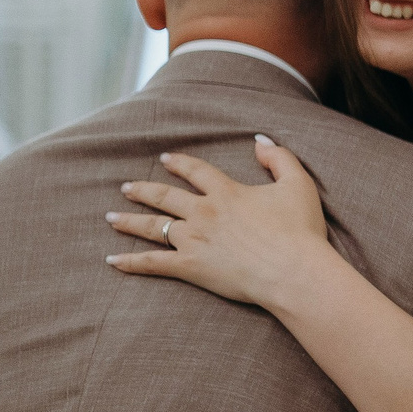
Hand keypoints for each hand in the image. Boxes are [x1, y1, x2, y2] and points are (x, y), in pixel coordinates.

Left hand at [105, 140, 335, 309]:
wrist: (293, 271)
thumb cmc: (300, 230)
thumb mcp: (298, 184)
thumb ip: (279, 158)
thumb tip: (259, 140)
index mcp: (226, 192)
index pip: (195, 171)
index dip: (179, 163)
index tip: (164, 159)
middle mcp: (204, 212)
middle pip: (165, 196)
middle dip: (143, 190)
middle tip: (126, 187)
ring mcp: (194, 240)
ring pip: (152, 226)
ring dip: (129, 220)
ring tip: (111, 217)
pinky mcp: (190, 267)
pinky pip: (153, 263)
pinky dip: (131, 262)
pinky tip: (113, 260)